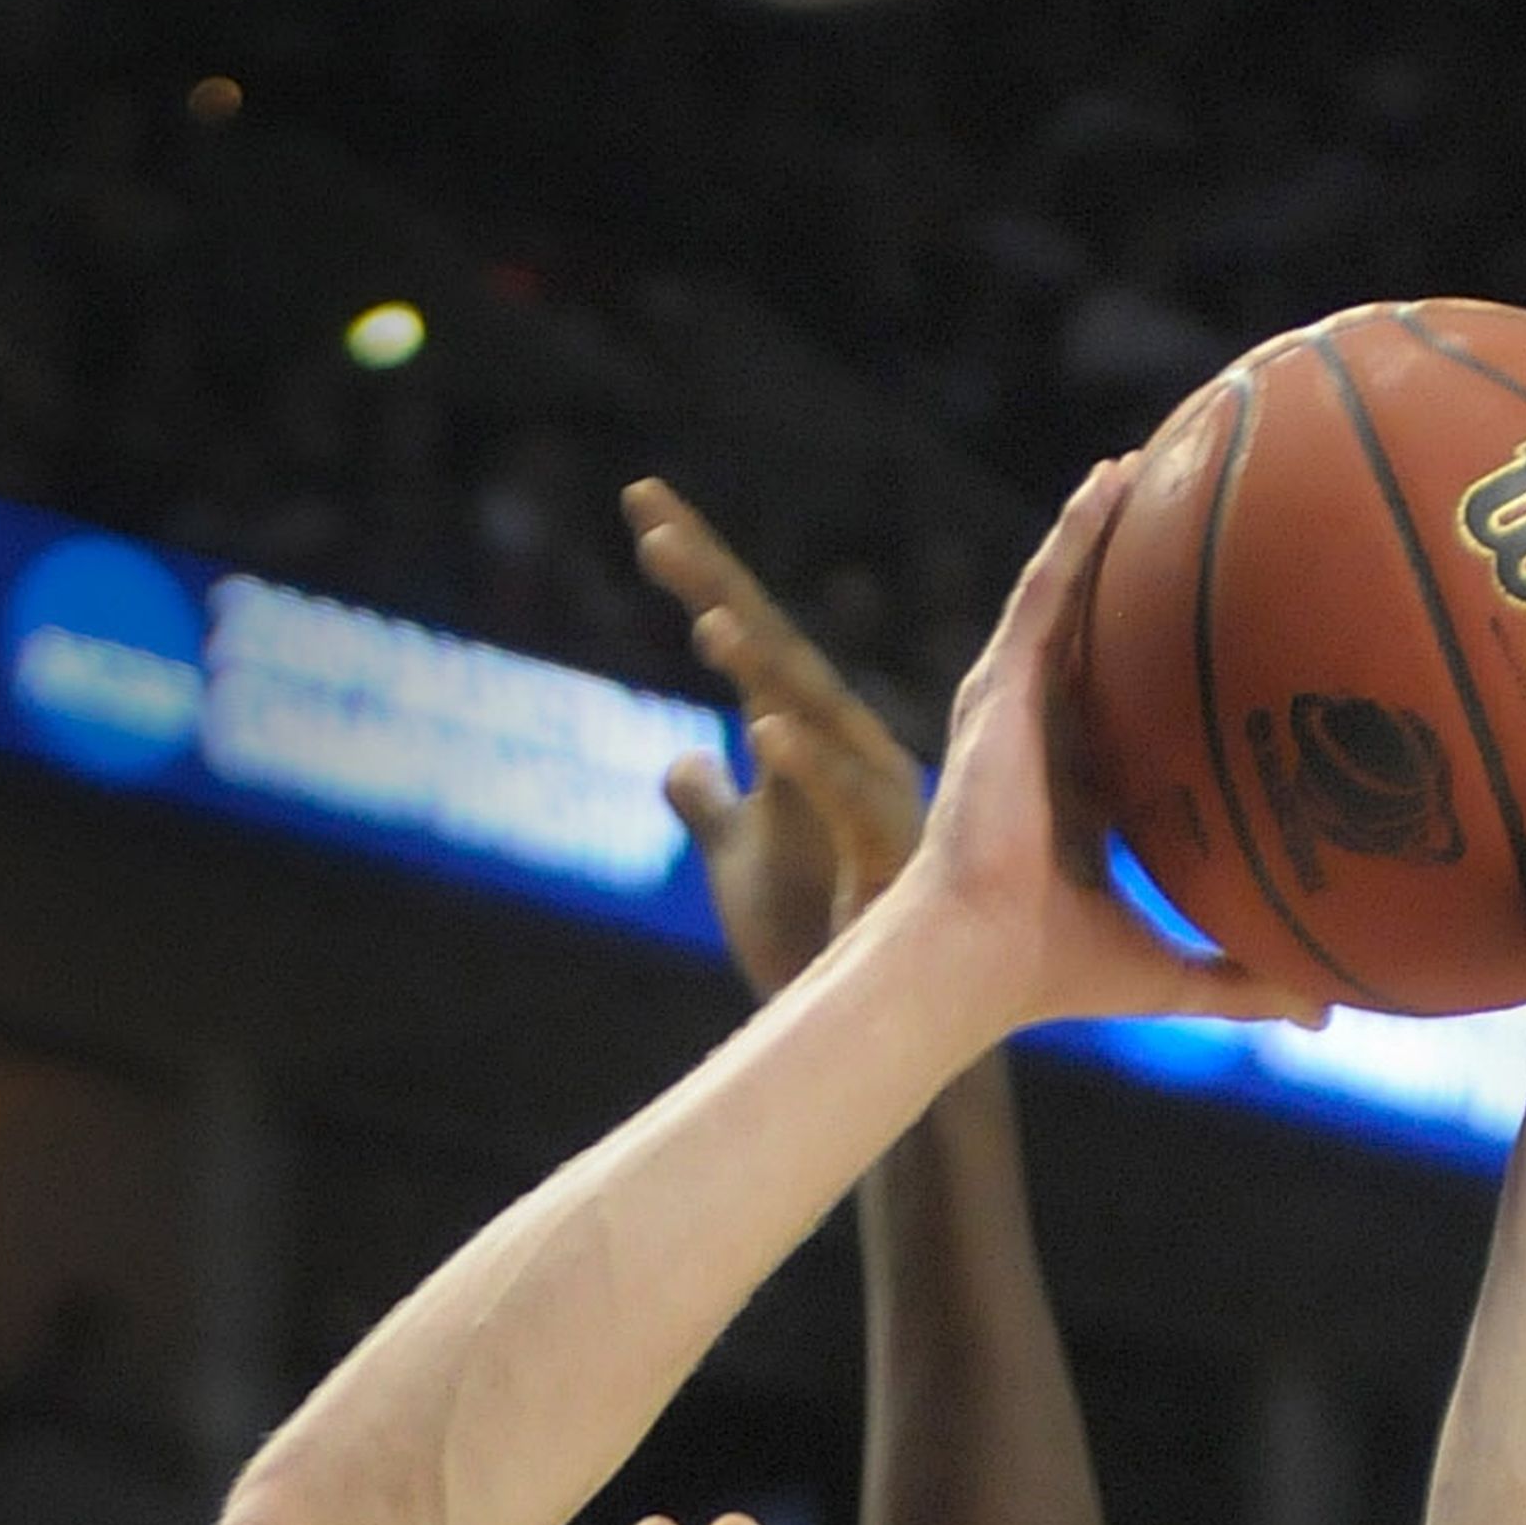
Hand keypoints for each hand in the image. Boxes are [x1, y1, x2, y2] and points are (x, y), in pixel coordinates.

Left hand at [623, 477, 924, 995]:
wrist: (882, 1024)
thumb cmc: (813, 939)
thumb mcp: (737, 861)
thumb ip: (710, 805)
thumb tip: (678, 760)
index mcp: (808, 738)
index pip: (744, 635)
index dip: (695, 569)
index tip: (640, 500)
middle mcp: (845, 745)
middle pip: (766, 643)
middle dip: (707, 574)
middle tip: (646, 506)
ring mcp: (871, 792)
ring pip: (807, 710)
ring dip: (756, 662)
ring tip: (702, 621)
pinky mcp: (885, 853)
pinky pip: (841, 800)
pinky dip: (804, 766)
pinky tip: (760, 729)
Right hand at [914, 463, 1329, 1038]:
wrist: (981, 958)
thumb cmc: (1056, 975)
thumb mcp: (1174, 974)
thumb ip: (1246, 984)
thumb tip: (1326, 1017)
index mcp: (1084, 799)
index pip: (1132, 720)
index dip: (1172, 677)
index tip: (1229, 641)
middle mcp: (1049, 743)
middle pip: (1099, 643)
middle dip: (1136, 583)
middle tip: (1195, 519)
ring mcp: (1019, 711)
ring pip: (1067, 600)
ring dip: (1103, 533)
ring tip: (1145, 467)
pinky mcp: (998, 691)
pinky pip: (1044, 594)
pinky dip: (1075, 536)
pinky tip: (1112, 481)